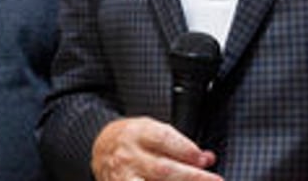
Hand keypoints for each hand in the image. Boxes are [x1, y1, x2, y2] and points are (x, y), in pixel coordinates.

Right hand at [91, 117, 220, 180]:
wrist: (100, 148)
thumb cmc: (132, 140)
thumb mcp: (152, 130)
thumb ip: (179, 143)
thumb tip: (207, 158)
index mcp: (137, 133)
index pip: (164, 139)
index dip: (187, 150)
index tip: (205, 159)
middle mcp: (128, 156)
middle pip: (162, 169)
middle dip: (192, 177)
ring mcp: (122, 177)